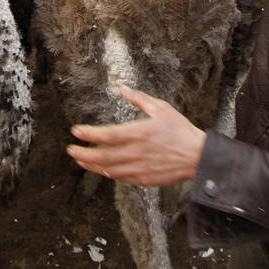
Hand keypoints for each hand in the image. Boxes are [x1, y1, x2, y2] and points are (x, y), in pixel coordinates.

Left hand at [67, 86, 205, 186]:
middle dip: (83, 153)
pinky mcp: (145, 180)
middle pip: (103, 156)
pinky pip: (122, 178)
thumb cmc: (181, 131)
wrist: (198, 157)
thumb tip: (121, 88)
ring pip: (109, 169)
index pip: (107, 135)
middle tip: (70, 150)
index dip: (89, 134)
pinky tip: (102, 170)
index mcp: (140, 133)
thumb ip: (139, 99)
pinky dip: (109, 174)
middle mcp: (137, 152)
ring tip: (80, 160)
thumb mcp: (161, 108)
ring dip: (92, 165)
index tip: (76, 131)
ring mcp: (140, 168)